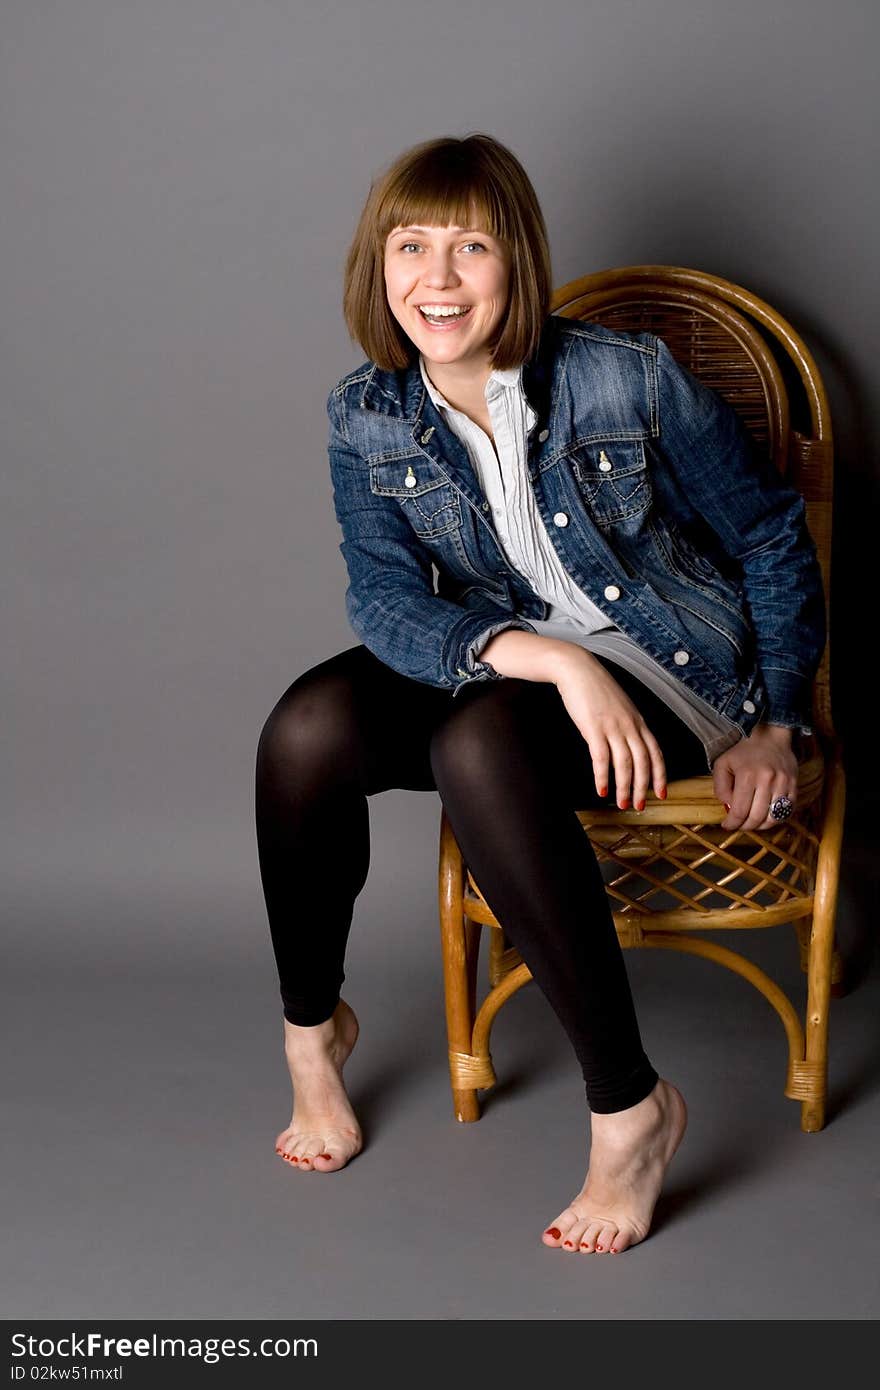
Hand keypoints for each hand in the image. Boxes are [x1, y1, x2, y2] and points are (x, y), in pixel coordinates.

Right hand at [554, 648, 666, 808]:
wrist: (577, 669)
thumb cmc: (596, 688)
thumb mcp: (620, 706)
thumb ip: (627, 724)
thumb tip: (629, 744)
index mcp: (638, 721)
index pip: (656, 753)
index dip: (660, 775)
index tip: (661, 792)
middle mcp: (630, 726)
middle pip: (643, 763)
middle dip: (643, 788)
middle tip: (639, 806)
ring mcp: (613, 727)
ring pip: (624, 764)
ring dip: (624, 787)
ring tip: (621, 803)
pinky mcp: (594, 728)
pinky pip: (601, 759)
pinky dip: (603, 777)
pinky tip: (601, 790)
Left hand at [713, 724, 797, 830]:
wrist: (770, 736)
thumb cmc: (743, 751)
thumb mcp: (722, 764)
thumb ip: (721, 788)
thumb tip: (728, 808)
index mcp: (747, 776)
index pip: (740, 811)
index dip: (732, 823)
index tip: (727, 825)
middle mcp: (767, 781)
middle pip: (757, 817)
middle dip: (745, 826)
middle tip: (739, 825)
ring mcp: (783, 783)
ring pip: (773, 818)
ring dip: (761, 826)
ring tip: (753, 822)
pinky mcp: (794, 785)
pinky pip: (787, 811)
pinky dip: (777, 818)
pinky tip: (767, 817)